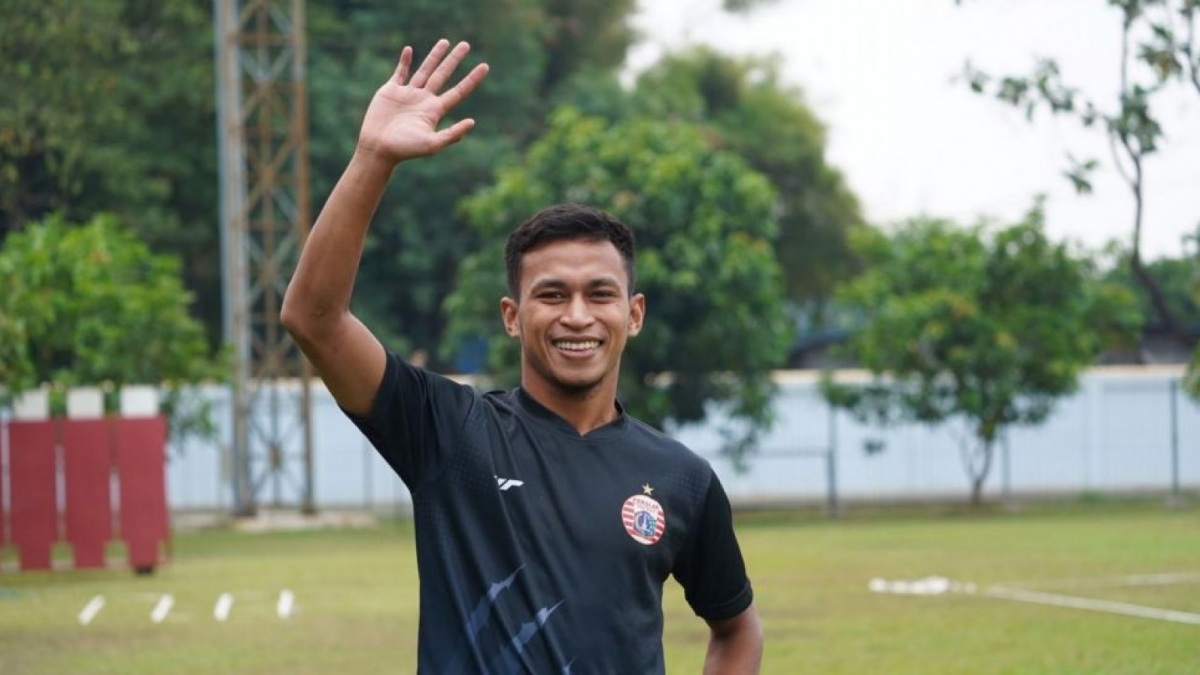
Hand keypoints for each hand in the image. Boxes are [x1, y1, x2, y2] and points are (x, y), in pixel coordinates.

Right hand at [356, 39, 489, 165]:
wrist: (378, 148)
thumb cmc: (405, 149)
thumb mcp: (432, 144)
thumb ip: (452, 134)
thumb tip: (472, 122)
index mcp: (435, 110)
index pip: (459, 91)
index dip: (472, 79)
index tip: (485, 66)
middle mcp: (424, 100)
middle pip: (443, 75)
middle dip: (454, 60)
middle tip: (466, 44)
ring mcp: (408, 94)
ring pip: (424, 70)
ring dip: (434, 56)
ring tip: (445, 41)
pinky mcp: (391, 91)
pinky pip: (400, 72)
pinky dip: (404, 61)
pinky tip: (409, 50)